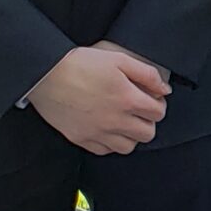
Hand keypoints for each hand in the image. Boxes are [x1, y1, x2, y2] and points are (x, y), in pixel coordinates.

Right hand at [26, 44, 169, 154]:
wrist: (45, 74)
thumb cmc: (80, 63)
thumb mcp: (118, 59)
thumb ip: (147, 74)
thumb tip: (164, 90)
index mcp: (127, 99)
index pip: (158, 113)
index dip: (158, 104)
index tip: (151, 99)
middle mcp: (115, 120)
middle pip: (147, 134)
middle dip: (148, 122)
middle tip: (139, 111)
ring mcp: (97, 133)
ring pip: (128, 147)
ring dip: (131, 135)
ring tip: (124, 121)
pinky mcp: (81, 139)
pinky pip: (104, 151)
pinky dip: (110, 143)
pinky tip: (107, 129)